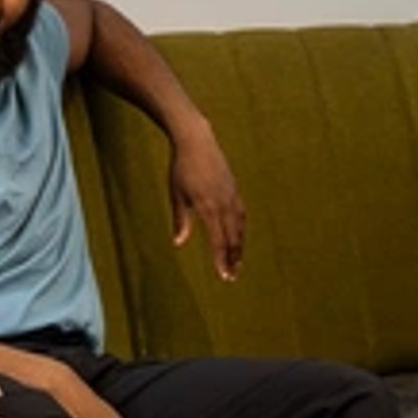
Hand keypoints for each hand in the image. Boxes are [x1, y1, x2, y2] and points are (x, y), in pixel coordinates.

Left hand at [167, 124, 246, 279]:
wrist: (196, 141)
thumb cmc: (181, 168)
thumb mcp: (176, 195)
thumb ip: (180, 220)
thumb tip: (179, 243)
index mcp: (208, 207)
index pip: (218, 240)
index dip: (221, 260)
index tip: (224, 275)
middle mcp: (224, 203)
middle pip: (232, 237)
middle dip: (233, 258)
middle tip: (232, 276)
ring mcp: (231, 195)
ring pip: (239, 227)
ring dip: (239, 246)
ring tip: (237, 261)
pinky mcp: (233, 188)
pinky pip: (240, 214)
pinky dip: (240, 228)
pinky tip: (238, 236)